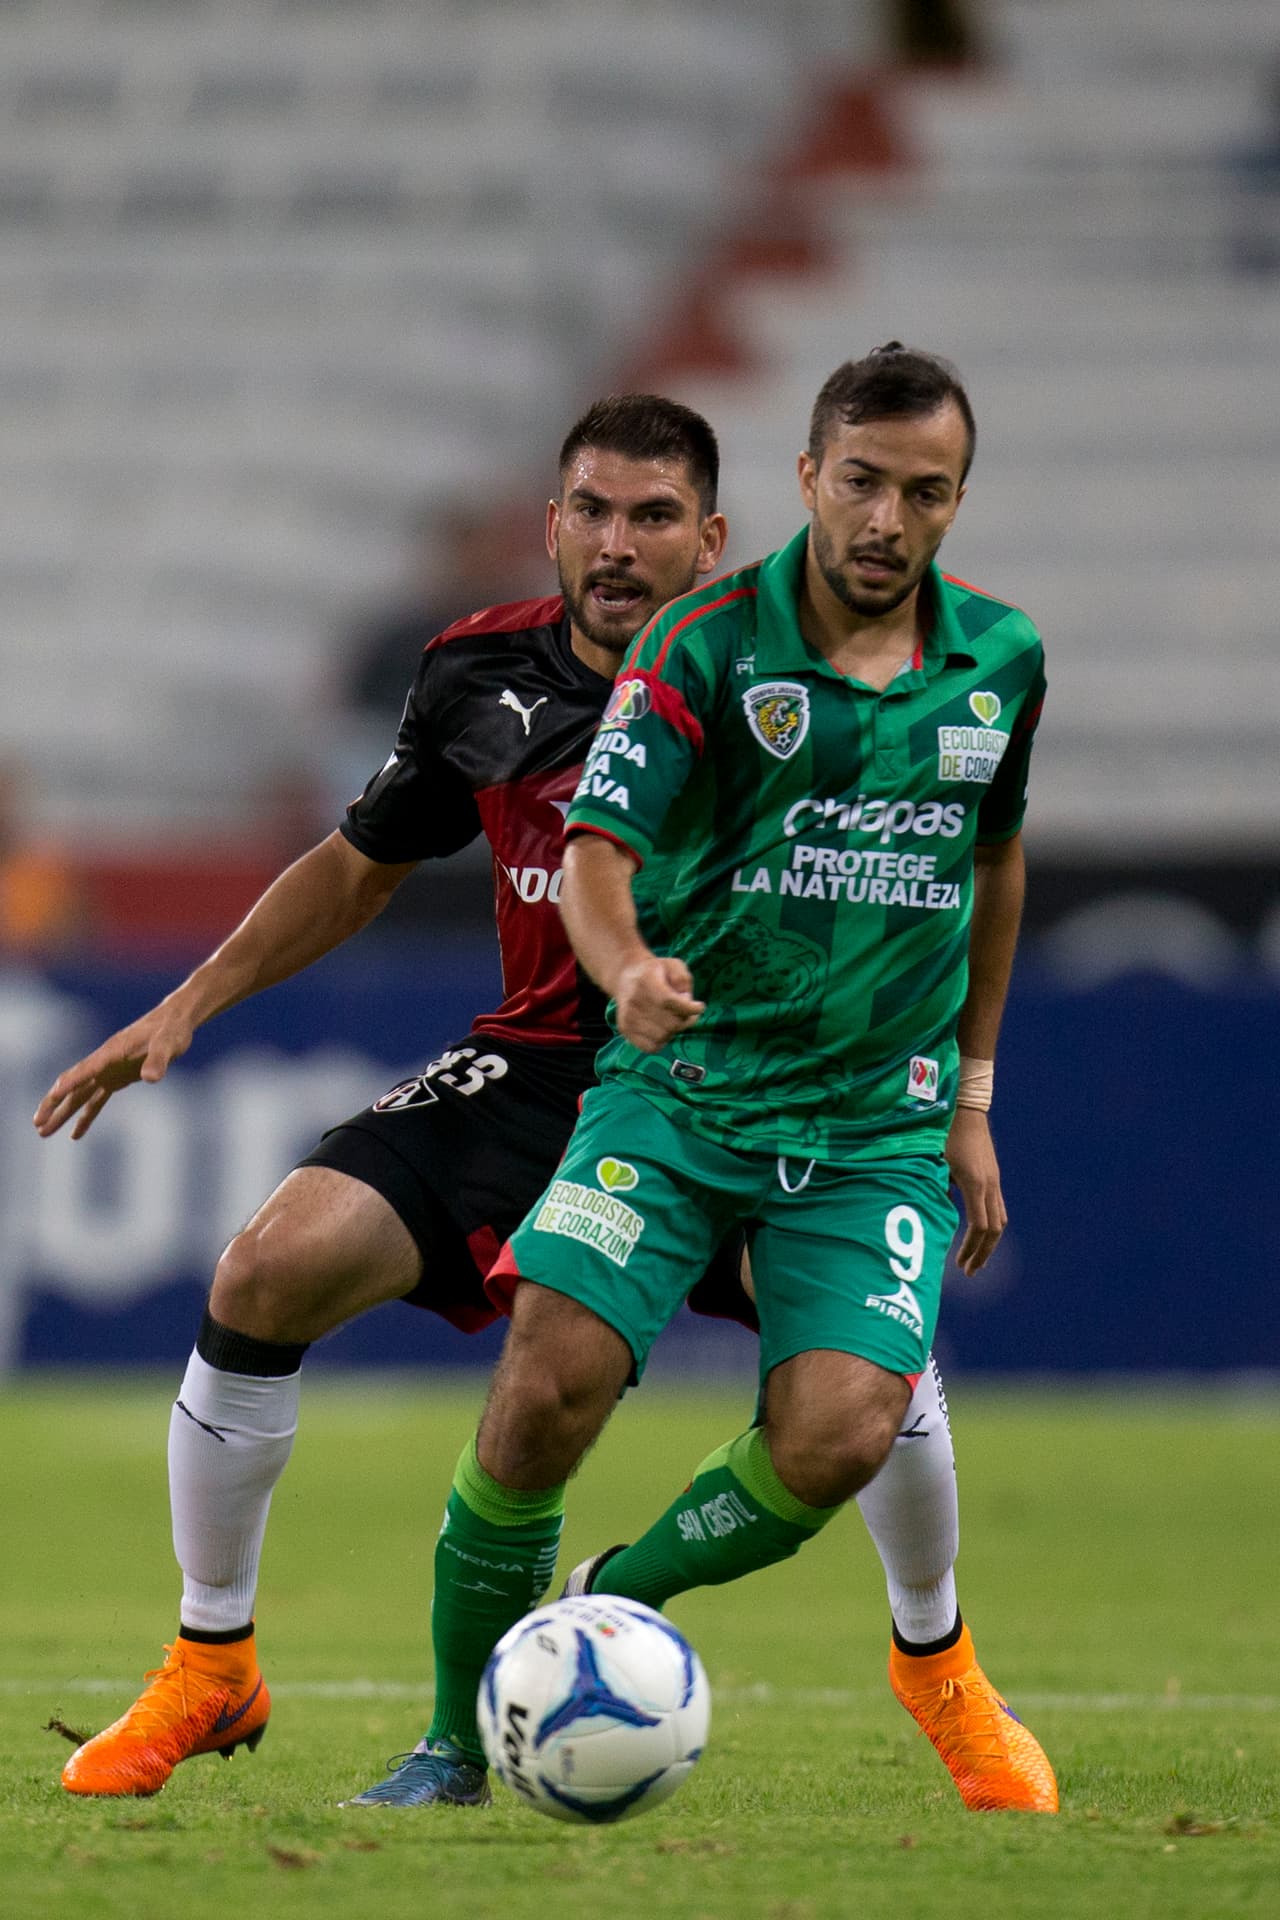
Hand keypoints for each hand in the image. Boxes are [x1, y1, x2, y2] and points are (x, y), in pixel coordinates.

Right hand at [33, 1001, 195, 1139]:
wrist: (174, 1021)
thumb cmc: (172, 1030)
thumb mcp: (169, 1044)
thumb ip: (158, 1060)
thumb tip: (151, 1078)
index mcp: (111, 1052)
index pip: (85, 1070)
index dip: (69, 1084)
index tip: (53, 1098)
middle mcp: (104, 1062)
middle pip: (72, 1086)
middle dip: (54, 1105)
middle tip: (37, 1125)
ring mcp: (108, 1071)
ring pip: (79, 1095)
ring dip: (62, 1114)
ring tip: (43, 1133)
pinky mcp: (117, 1078)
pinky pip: (95, 1100)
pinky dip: (85, 1116)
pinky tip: (75, 1135)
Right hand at [612, 954, 703, 1053]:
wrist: (625, 978)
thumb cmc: (655, 972)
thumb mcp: (673, 965)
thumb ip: (683, 980)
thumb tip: (686, 1000)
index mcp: (646, 981)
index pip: (669, 1001)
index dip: (689, 1008)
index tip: (700, 1007)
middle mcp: (634, 1001)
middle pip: (670, 1023)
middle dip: (685, 1019)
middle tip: (685, 1011)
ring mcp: (628, 1018)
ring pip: (663, 1036)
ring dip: (674, 1030)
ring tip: (672, 1018)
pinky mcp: (626, 1030)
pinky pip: (652, 1047)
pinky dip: (662, 1040)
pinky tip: (662, 1028)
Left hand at [944, 1105, 1006, 1276]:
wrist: (964, 1107)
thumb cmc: (943, 1133)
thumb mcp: (933, 1162)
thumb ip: (934, 1189)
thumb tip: (934, 1215)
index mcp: (975, 1183)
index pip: (981, 1227)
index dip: (972, 1249)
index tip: (961, 1266)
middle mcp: (990, 1183)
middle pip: (995, 1229)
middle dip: (982, 1252)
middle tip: (969, 1270)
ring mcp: (994, 1179)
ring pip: (1000, 1219)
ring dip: (988, 1242)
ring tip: (974, 1258)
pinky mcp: (992, 1175)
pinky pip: (996, 1207)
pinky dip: (988, 1225)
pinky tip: (973, 1233)